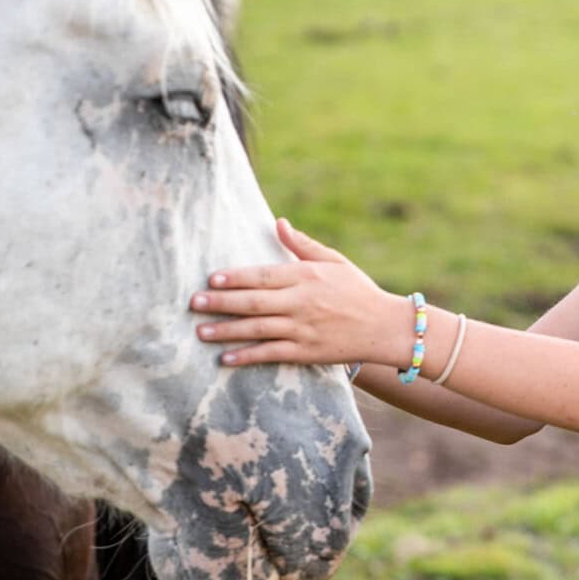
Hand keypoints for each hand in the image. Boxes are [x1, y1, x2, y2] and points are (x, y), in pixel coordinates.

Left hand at [192, 219, 404, 367]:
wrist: (385, 327)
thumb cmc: (358, 290)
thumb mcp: (334, 261)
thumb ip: (302, 245)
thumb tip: (278, 222)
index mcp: (306, 276)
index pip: (263, 275)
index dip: (235, 277)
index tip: (210, 278)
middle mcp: (301, 302)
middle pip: (254, 302)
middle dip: (221, 303)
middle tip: (194, 303)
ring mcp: (303, 328)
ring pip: (257, 329)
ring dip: (227, 331)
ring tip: (201, 331)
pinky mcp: (306, 352)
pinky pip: (271, 353)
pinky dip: (247, 356)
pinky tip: (226, 358)